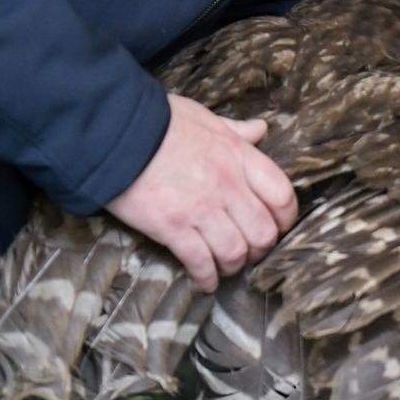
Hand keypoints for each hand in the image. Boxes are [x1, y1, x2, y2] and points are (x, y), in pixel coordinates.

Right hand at [107, 94, 296, 290]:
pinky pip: (200, 262)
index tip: (277, 226)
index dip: (285, 218)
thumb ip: (236, 131)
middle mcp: (227, 185)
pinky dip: (206, 277)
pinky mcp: (173, 227)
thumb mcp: (205, 118)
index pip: (282, 196)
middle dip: (260, 248)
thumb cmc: (159, 122)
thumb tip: (261, 130)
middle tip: (249, 251)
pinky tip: (204, 281)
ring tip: (225, 266)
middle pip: (263, 232)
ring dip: (233, 265)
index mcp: (239, 157)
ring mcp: (201, 208)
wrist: (114, 131)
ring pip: (235, 252)